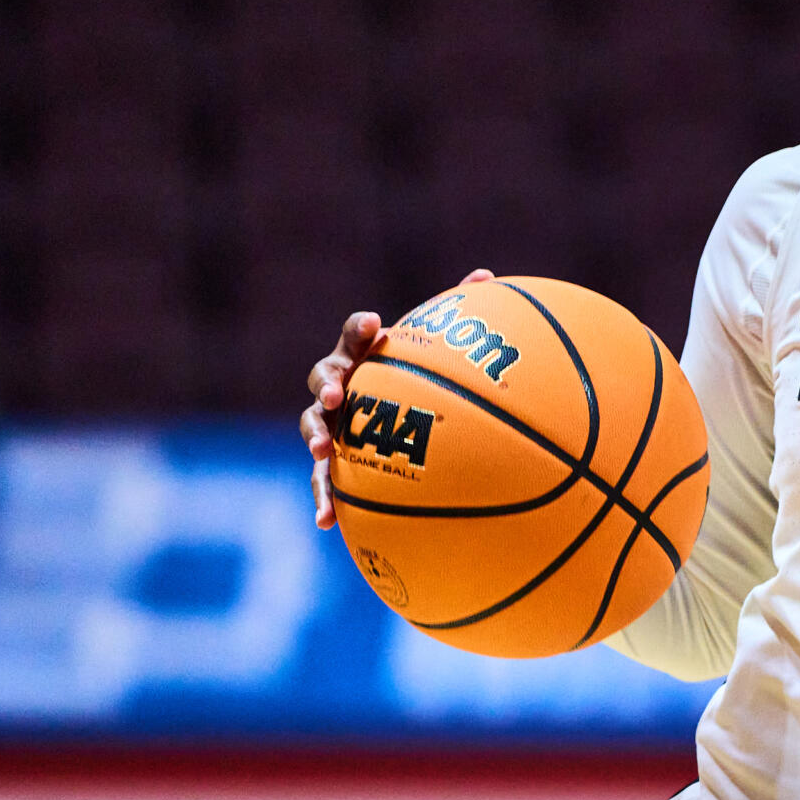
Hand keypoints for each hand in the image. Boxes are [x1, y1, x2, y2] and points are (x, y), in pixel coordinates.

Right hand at [300, 269, 491, 528]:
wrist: (393, 420)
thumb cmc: (414, 380)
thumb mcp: (432, 353)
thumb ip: (453, 318)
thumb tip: (487, 276)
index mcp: (362, 356)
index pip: (354, 335)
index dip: (359, 329)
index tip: (374, 323)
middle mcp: (338, 387)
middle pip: (323, 378)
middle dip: (328, 382)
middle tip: (338, 391)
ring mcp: (329, 425)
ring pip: (312, 426)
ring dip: (314, 436)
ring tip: (321, 452)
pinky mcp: (331, 463)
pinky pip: (323, 482)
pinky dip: (322, 499)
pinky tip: (325, 522)